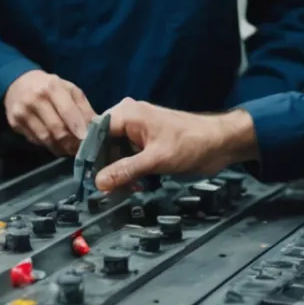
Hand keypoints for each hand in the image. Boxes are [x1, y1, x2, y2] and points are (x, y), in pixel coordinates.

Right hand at [2, 70, 96, 156]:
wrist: (18, 83)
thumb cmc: (49, 87)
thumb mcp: (69, 89)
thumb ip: (83, 107)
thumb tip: (97, 126)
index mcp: (51, 87)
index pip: (67, 111)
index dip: (77, 127)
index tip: (87, 139)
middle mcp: (35, 99)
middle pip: (56, 128)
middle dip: (70, 142)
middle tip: (80, 150)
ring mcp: (22, 112)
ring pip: (45, 138)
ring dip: (60, 148)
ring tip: (69, 150)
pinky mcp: (14, 123)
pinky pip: (35, 140)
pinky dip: (48, 145)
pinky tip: (55, 145)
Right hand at [92, 99, 258, 191]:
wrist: (220, 143)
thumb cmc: (191, 144)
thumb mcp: (155, 160)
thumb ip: (125, 170)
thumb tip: (98, 183)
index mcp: (126, 113)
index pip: (94, 133)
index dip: (88, 156)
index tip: (84, 179)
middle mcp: (128, 117)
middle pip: (102, 143)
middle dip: (104, 168)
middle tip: (105, 191)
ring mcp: (137, 129)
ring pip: (115, 152)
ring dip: (117, 172)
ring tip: (123, 190)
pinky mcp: (146, 141)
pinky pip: (128, 155)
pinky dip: (129, 170)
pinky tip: (134, 185)